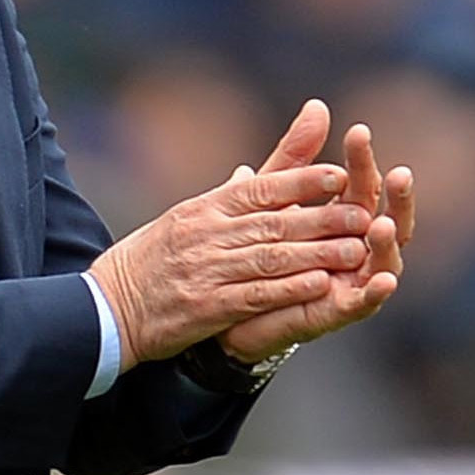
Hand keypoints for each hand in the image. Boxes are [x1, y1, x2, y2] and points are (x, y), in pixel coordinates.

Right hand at [88, 156, 371, 370]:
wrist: (110, 305)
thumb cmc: (152, 260)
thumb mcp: (187, 217)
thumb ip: (227, 196)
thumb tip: (254, 168)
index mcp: (204, 208)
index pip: (260, 188)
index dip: (301, 181)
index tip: (339, 176)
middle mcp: (206, 234)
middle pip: (274, 222)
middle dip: (323, 218)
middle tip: (363, 216)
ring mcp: (205, 270)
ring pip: (271, 257)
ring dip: (317, 253)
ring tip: (356, 250)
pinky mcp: (206, 306)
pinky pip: (255, 294)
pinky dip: (289, 288)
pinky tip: (319, 285)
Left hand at [217, 111, 416, 363]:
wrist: (226, 301)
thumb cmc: (257, 244)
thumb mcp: (273, 195)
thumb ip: (296, 157)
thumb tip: (317, 105)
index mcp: (343, 218)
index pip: (362, 185)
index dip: (362, 160)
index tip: (358, 131)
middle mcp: (356, 248)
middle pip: (386, 219)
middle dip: (395, 198)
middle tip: (399, 173)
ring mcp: (350, 282)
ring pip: (382, 261)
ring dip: (388, 243)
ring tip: (384, 223)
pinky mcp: (335, 313)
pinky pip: (362, 304)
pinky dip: (375, 293)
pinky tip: (384, 279)